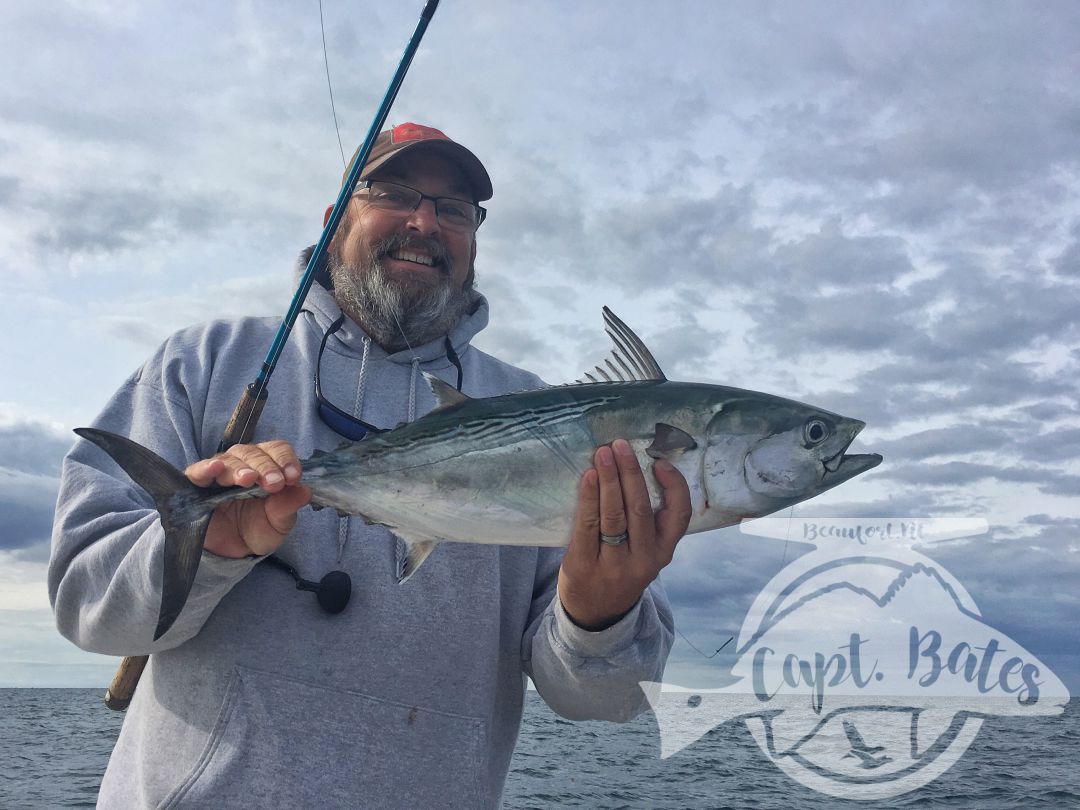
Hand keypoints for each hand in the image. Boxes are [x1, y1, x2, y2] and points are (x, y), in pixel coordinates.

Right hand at [184, 440, 310, 557]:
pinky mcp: (197, 483)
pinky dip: (206, 467)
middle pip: (255, 453)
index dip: (286, 459)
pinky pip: (198, 470)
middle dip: (266, 467)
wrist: (232, 551)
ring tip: (249, 479)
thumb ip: (288, 506)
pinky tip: (215, 467)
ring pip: (230, 459)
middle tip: (275, 483)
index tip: (294, 476)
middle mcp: (244, 463)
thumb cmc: (258, 528)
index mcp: (268, 466)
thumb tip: (305, 490)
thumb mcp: (279, 523)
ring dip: (241, 468)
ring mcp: (220, 472)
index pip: (277, 450)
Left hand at [557, 439, 691, 630]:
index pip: (679, 516)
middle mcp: (644, 560)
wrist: (595, 614)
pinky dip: (589, 497)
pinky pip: (588, 525)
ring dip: (609, 479)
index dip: (673, 486)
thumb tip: (636, 468)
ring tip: (602, 454)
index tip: (659, 462)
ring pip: (614, 515)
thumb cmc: (622, 570)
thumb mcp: (646, 553)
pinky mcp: (584, 565)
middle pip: (640, 509)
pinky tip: (588, 477)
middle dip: (631, 473)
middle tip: (620, 445)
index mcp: (664, 552)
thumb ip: (648, 522)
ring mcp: (614, 565)